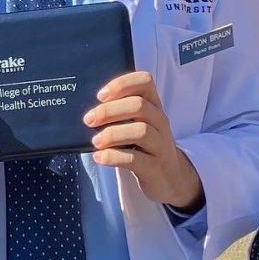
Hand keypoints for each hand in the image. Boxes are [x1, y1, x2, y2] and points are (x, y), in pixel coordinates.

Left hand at [83, 70, 201, 209]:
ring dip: (112, 134)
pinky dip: (113, 156)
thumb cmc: (144, 146)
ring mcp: (161, 145)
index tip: (100, 96)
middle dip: (109, 110)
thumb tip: (87, 112)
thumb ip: (119, 113)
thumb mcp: (138, 124)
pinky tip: (99, 157)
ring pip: (141, 131)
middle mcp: (160, 122)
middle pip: (139, 106)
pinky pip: (135, 159)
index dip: (121, 84)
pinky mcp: (155, 168)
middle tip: (89, 120)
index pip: (145, 81)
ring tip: (95, 141)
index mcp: (154, 106)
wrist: (170, 177)